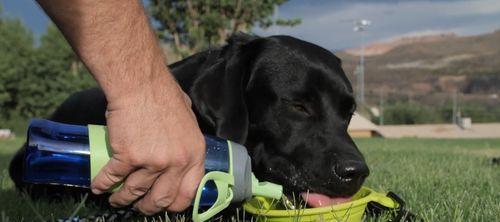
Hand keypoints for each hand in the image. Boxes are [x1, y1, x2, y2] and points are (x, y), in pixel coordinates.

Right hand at [90, 76, 205, 213]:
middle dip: (148, 207)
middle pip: (162, 198)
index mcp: (194, 154)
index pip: (188, 192)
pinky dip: (102, 184)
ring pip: (135, 191)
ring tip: (116, 199)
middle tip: (140, 206)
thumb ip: (185, 141)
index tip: (164, 205)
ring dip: (123, 199)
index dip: (174, 203)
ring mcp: (152, 161)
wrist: (140, 84)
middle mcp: (176, 162)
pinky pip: (112, 178)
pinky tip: (98, 186)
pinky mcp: (128, 157)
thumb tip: (181, 148)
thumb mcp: (188, 120)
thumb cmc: (164, 95)